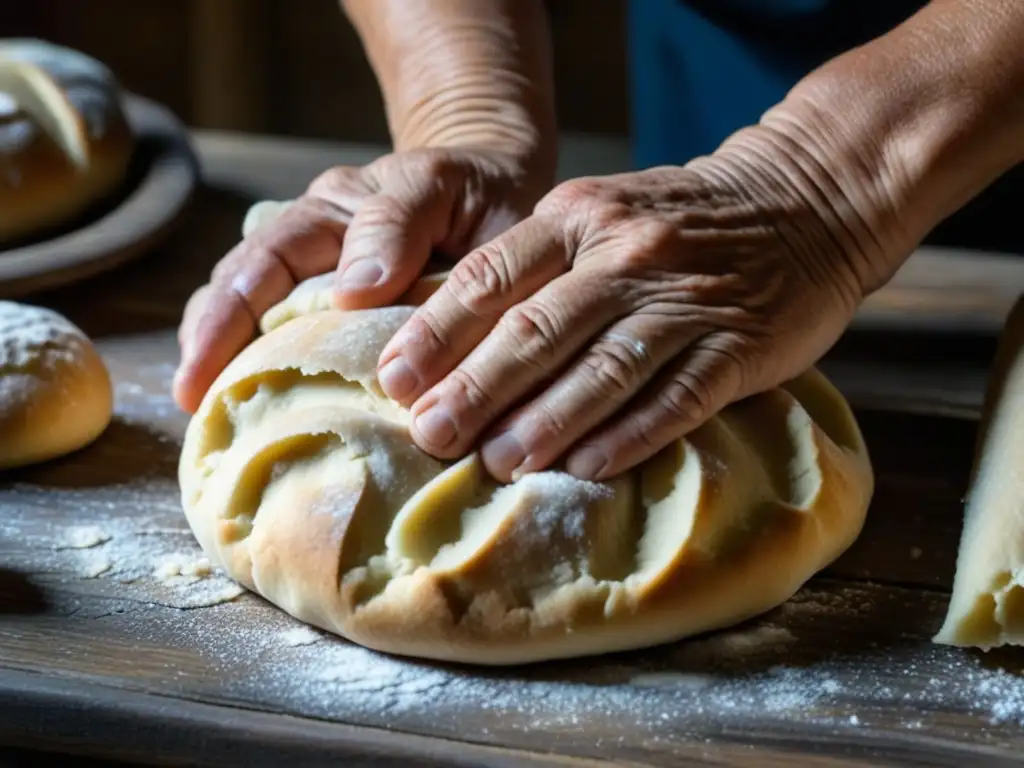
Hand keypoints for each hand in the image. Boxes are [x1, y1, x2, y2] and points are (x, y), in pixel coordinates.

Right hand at [173, 147, 546, 412]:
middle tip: (192, 408)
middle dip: (213, 353)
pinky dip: (302, 390)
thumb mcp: (439, 184)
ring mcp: (340, 299)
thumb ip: (396, 221)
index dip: (224, 318)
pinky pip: (326, 362)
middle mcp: (320, 260)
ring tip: (219, 423)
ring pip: (274, 334)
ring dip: (246, 375)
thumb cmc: (473, 188)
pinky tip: (285, 426)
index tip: (200, 369)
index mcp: (327, 217)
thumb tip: (350, 291)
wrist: (510, 202)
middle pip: (246, 302)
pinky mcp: (370, 336)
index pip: (260, 265)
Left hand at [376, 150, 884, 482]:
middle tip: (430, 435)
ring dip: (545, 423)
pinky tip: (588, 469)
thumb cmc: (682, 218)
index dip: (437, 333)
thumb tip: (454, 341)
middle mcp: (626, 255)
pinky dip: (629, 436)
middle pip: (537, 329)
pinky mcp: (737, 346)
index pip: (492, 277)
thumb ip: (538, 261)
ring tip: (497, 463)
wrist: (807, 199)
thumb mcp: (602, 209)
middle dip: (475, 388)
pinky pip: (675, 400)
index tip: (394, 380)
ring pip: (602, 370)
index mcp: (579, 216)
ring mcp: (685, 300)